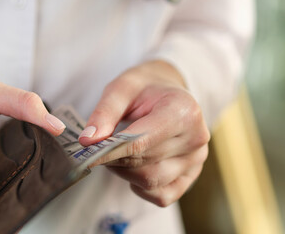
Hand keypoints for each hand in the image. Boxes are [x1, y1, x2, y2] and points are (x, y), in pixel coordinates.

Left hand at [78, 60, 209, 206]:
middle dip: (115, 159)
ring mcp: (196, 160)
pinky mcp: (191, 177)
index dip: (111, 151)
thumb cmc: (144, 89)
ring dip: (125, 172)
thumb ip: (104, 113)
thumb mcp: (121, 89)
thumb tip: (88, 141)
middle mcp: (196, 137)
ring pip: (151, 181)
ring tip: (117, 153)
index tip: (87, 155)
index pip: (142, 141)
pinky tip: (134, 168)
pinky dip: (141, 187)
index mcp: (183, 111)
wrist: (168, 93)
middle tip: (97, 150)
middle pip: (144, 162)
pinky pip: (161, 195)